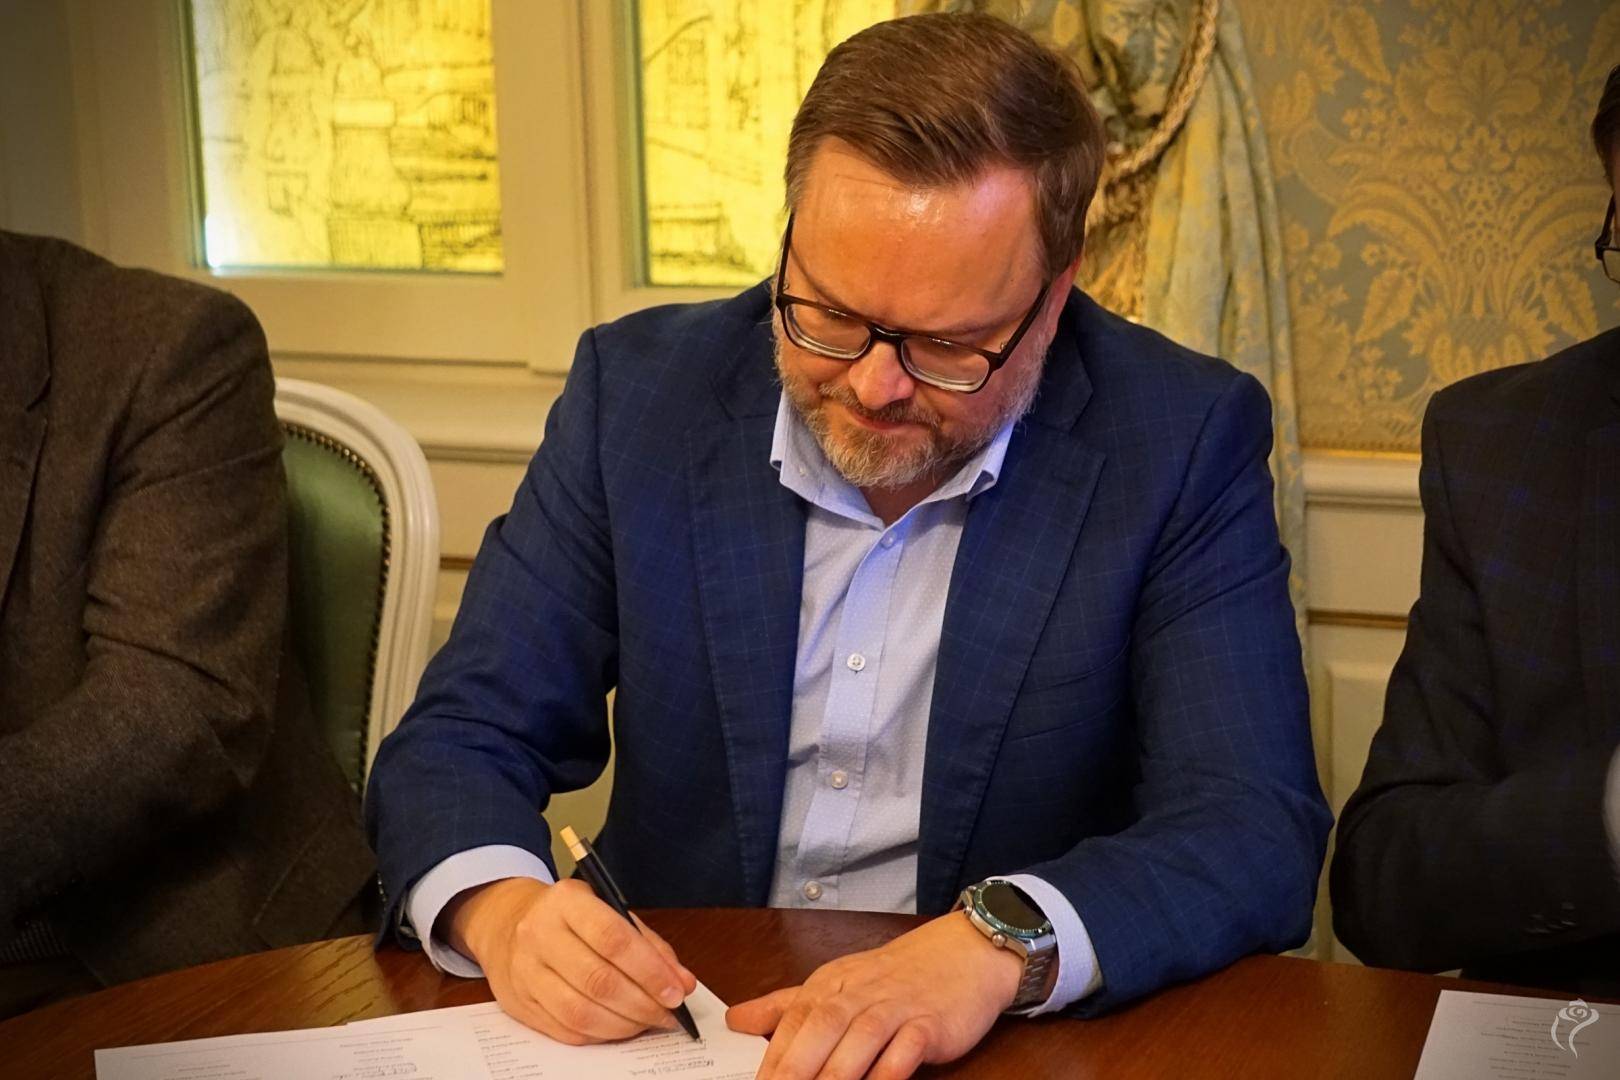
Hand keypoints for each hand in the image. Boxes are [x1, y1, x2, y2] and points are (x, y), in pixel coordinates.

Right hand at [442, 876, 697, 1044]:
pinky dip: (600, 1034)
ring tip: (647, 1021)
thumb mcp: (608, 910)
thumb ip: (647, 944)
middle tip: (668, 1013)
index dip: (649, 970)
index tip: (676, 991)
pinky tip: (619, 1026)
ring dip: (624, 1025)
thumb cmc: (572, 919)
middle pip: (597, 980)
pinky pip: (565, 1030)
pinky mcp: (519, 1003)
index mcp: (566, 901)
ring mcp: (524, 971)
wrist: (508, 925)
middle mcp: (539, 934)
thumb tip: (682, 982)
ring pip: (580, 1012)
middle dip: (642, 1003)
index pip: (612, 938)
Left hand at [726, 911, 1023, 1078]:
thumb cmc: (895, 976)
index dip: (771, 1060)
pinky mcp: (930, 1024)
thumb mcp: (836, 983)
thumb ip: (786, 1006)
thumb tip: (736, 1020)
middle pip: (820, 1028)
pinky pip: (906, 1048)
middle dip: (795, 1069)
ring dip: (836, 1075)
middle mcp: (860, 994)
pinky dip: (888, 1070)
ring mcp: (896, 1008)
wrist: (963, 953)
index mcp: (830, 985)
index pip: (793, 1021)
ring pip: (860, 1039)